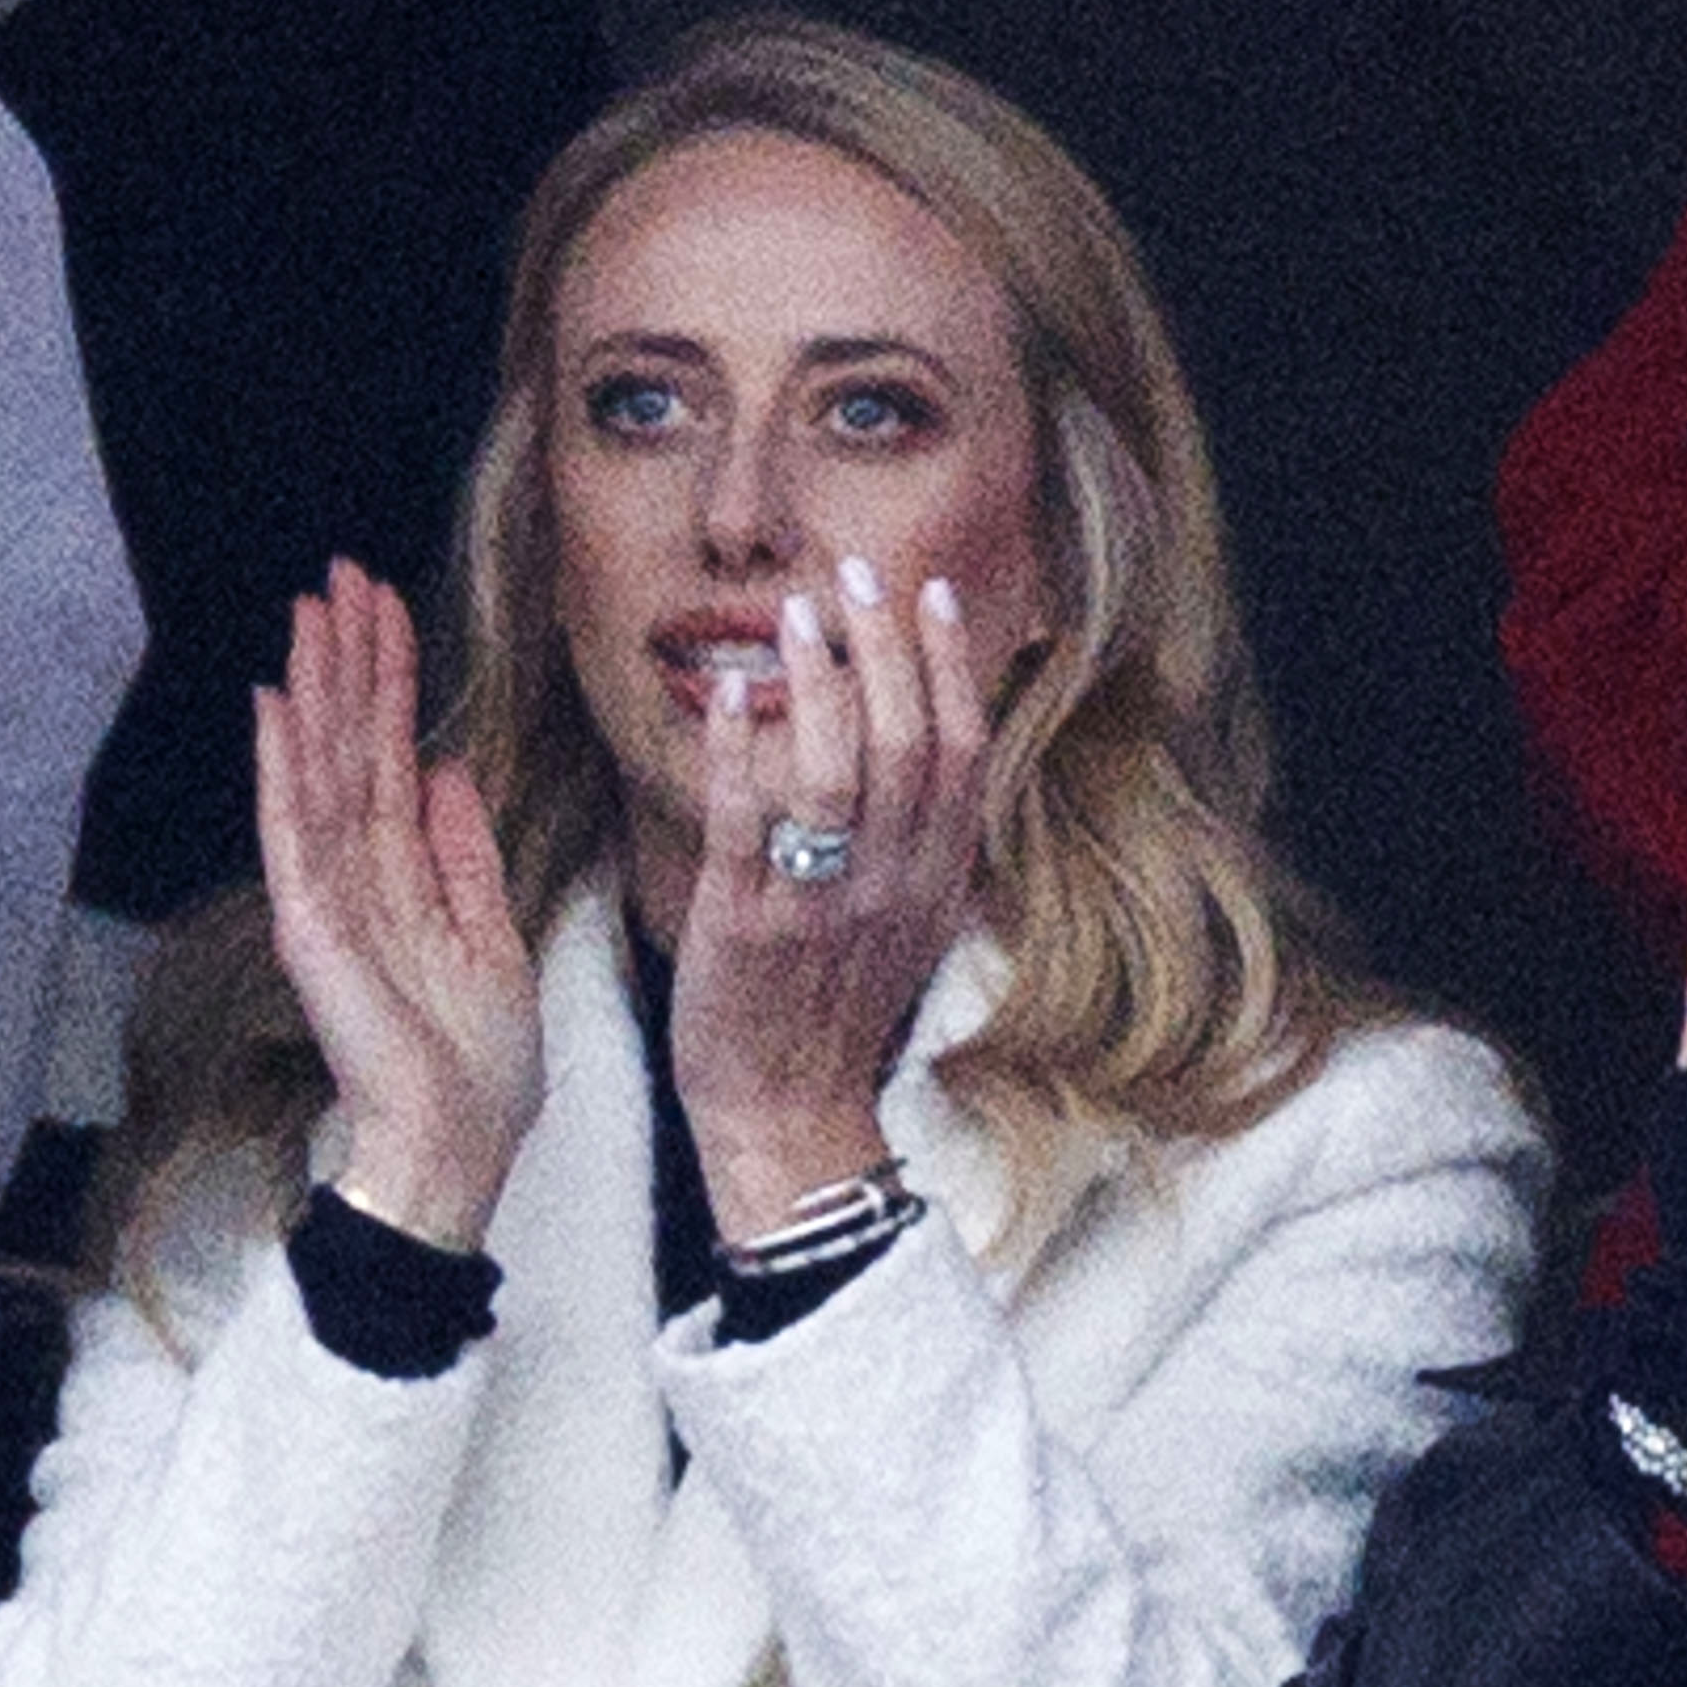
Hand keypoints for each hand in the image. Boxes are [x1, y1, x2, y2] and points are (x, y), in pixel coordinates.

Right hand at [256, 561, 538, 1246]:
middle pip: (351, 746)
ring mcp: (328, 897)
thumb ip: (465, 855)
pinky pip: (293, 831)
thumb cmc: (480, 1067)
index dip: (390, 679)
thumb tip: (451, 769)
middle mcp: (358, 875)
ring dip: (314, 688)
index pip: (392, 755)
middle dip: (348, 659)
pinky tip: (273, 704)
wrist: (458, 1145)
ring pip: (320, 768)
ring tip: (311, 611)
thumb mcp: (494, 938)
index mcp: (404, 877)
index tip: (386, 605)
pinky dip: (281, 767)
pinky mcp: (310, 926)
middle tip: (342, 574)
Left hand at [674, 554, 985, 1236]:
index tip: (931, 595)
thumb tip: (937, 743)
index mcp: (935, 881)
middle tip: (856, 571)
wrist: (788, 1115)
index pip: (960, 751)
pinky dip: (738, 751)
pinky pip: (745, 823)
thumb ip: (925, 839)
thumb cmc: (837, 1010)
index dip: (949, 666)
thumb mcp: (910, 923)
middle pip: (904, 743)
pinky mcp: (744, 923)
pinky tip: (725, 693)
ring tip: (797, 612)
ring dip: (817, 682)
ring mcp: (818, 904)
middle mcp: (889, 886)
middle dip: (884, 646)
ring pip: (834, 773)